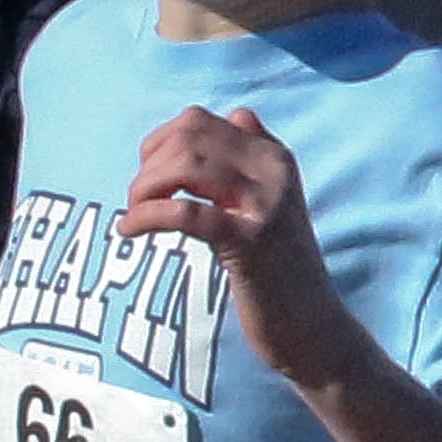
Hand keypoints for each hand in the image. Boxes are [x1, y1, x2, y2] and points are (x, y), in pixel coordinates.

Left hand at [122, 108, 366, 397]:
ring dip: (145, 187)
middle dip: (148, 164)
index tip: (149, 176)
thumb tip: (236, 115)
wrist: (312, 327)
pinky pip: (184, 212)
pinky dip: (147, 216)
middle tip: (137, 200)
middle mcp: (273, 171)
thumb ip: (254, 158)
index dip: (160, 141)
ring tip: (134, 213)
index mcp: (274, 156)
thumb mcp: (274, 202)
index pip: (200, 120)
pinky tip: (130, 231)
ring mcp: (265, 204)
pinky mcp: (250, 241)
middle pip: (188, 136)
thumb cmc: (280, 269)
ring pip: (186, 164)